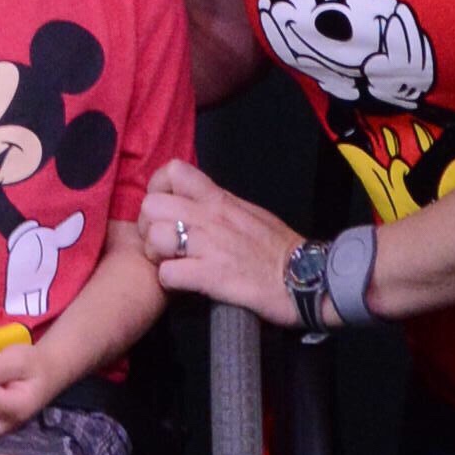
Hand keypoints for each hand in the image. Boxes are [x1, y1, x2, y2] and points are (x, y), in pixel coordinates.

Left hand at [139, 157, 310, 328]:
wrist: (306, 278)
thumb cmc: (279, 249)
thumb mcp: (250, 213)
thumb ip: (221, 204)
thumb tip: (199, 200)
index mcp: (219, 199)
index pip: (172, 170)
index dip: (157, 188)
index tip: (165, 209)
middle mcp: (210, 217)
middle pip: (151, 205)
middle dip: (148, 226)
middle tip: (162, 244)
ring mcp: (209, 246)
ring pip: (154, 237)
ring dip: (155, 255)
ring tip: (171, 264)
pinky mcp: (210, 276)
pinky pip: (167, 274)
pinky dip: (169, 282)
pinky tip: (183, 284)